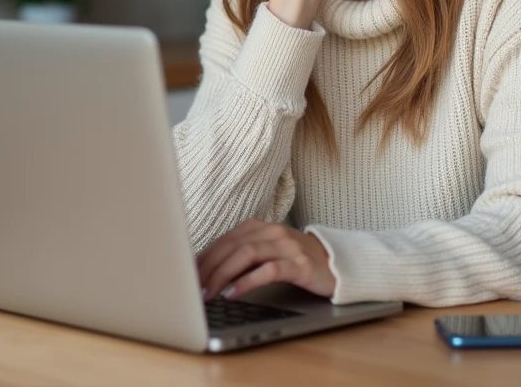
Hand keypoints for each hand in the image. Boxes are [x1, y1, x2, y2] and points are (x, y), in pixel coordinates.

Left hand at [198, 219, 335, 301]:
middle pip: (231, 246)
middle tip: (191, 289)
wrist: (336, 264)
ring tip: (207, 293)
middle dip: (207, 268)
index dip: (202, 258)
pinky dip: (248, 282)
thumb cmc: (294, 261)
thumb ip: (240, 257)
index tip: (184, 276)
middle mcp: (271, 232)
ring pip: (246, 255)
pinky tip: (233, 293)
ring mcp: (287, 247)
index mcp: (258, 227)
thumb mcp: (264, 254)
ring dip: (222, 275)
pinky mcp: (300, 265)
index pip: (223, 240)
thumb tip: (204, 272)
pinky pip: (269, 270)